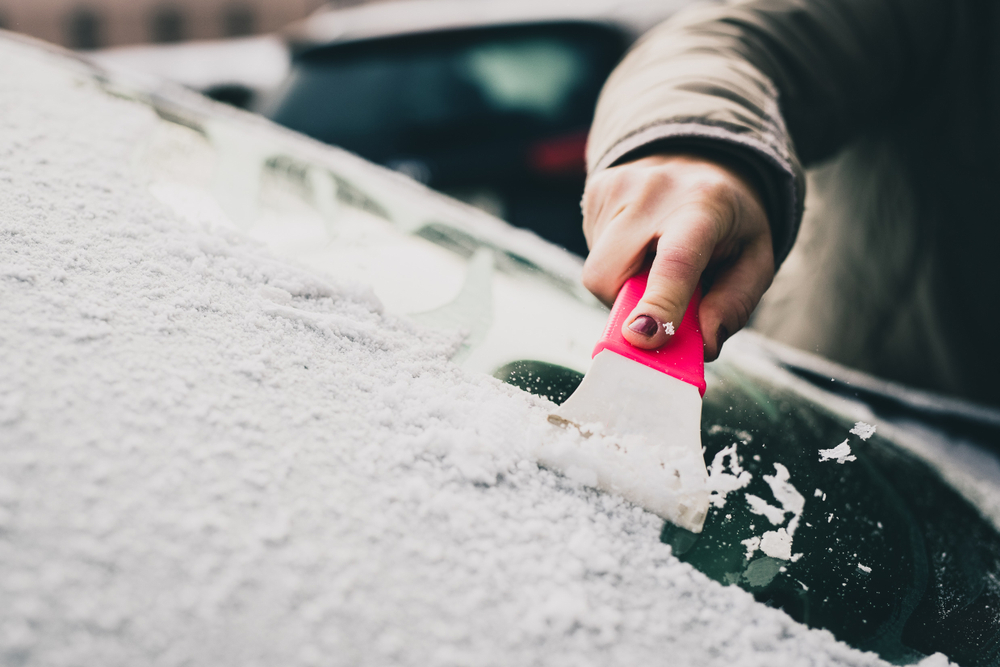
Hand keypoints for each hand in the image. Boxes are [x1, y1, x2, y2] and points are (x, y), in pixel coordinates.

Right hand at [581, 153, 773, 360]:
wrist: (703, 158)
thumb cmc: (730, 220)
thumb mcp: (755, 259)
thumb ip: (734, 305)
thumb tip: (702, 346)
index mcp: (705, 204)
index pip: (675, 260)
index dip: (658, 305)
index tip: (643, 339)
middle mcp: (654, 190)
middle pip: (610, 273)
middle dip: (627, 308)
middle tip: (659, 309)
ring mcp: (617, 187)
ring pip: (598, 272)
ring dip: (624, 288)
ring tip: (655, 265)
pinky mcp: (595, 192)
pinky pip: (593, 253)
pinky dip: (616, 266)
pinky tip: (640, 247)